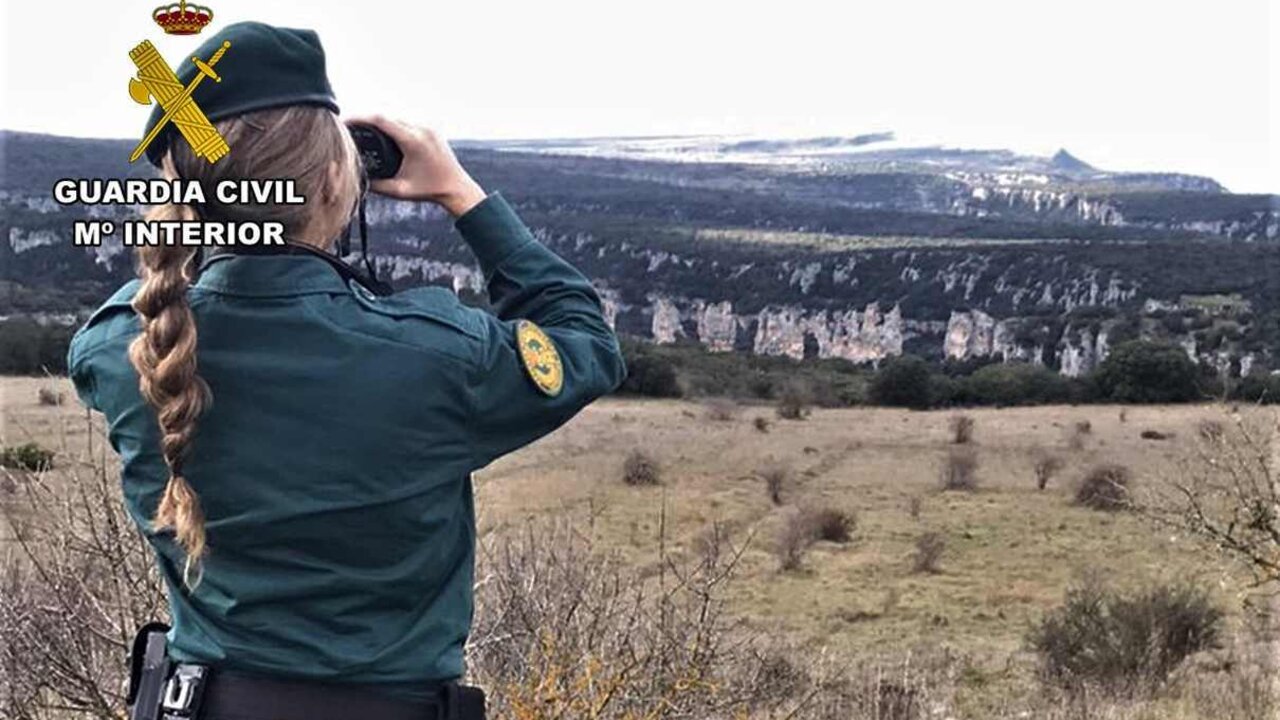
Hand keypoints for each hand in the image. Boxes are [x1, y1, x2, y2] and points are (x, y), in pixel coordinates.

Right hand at [344, 116, 486, 217]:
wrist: (456, 188)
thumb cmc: (431, 190)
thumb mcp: (400, 191)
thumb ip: (376, 185)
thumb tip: (355, 177)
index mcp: (414, 141)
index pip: (380, 120)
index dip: (360, 117)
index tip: (346, 120)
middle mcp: (422, 129)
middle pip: (387, 115)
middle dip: (367, 119)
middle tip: (351, 126)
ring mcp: (428, 127)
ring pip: (397, 116)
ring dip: (380, 121)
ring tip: (363, 128)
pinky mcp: (431, 129)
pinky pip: (407, 121)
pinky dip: (393, 124)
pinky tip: (382, 131)